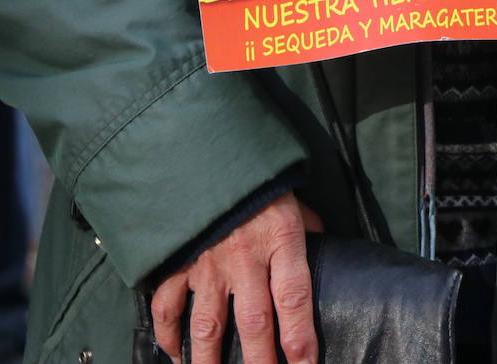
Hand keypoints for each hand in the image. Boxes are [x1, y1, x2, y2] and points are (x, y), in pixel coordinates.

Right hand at [152, 194, 323, 363]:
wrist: (210, 154)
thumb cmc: (260, 182)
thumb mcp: (295, 204)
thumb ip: (309, 232)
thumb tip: (327, 250)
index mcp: (280, 241)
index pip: (294, 298)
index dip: (301, 338)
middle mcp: (245, 258)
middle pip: (255, 324)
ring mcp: (208, 264)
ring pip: (208, 325)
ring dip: (210, 361)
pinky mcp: (180, 262)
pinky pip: (169, 304)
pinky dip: (168, 333)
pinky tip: (175, 354)